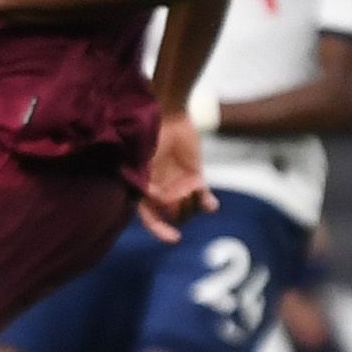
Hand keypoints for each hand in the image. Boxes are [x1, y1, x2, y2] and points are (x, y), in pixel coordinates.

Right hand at [135, 103, 205, 240]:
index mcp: (144, 191)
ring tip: (194, 190)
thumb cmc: (148, 135)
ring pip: (189, 211)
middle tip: (182, 194)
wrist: (167, 113)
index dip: (160, 230)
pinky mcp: (195, 178)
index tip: (174, 237)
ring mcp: (179, 186)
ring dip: (193, 206)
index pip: (150, 219)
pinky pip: (204, 200)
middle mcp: (162, 193)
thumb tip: (154, 201)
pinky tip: (210, 204)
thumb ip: (144, 182)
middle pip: (173, 216)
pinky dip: (208, 205)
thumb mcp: (140, 160)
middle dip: (179, 212)